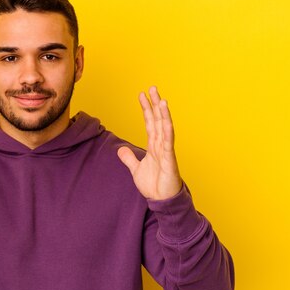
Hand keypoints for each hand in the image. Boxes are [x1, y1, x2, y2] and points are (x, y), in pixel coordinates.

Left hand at [117, 86, 182, 200]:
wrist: (162, 201)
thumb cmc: (154, 185)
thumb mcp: (136, 170)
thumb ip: (129, 158)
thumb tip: (120, 149)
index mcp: (154, 146)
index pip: (150, 123)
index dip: (146, 109)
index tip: (142, 95)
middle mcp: (161, 146)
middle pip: (158, 121)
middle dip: (155, 105)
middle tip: (152, 88)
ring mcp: (166, 152)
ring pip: (165, 128)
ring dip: (163, 114)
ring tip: (161, 99)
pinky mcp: (170, 160)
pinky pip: (169, 143)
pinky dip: (168, 131)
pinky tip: (167, 120)